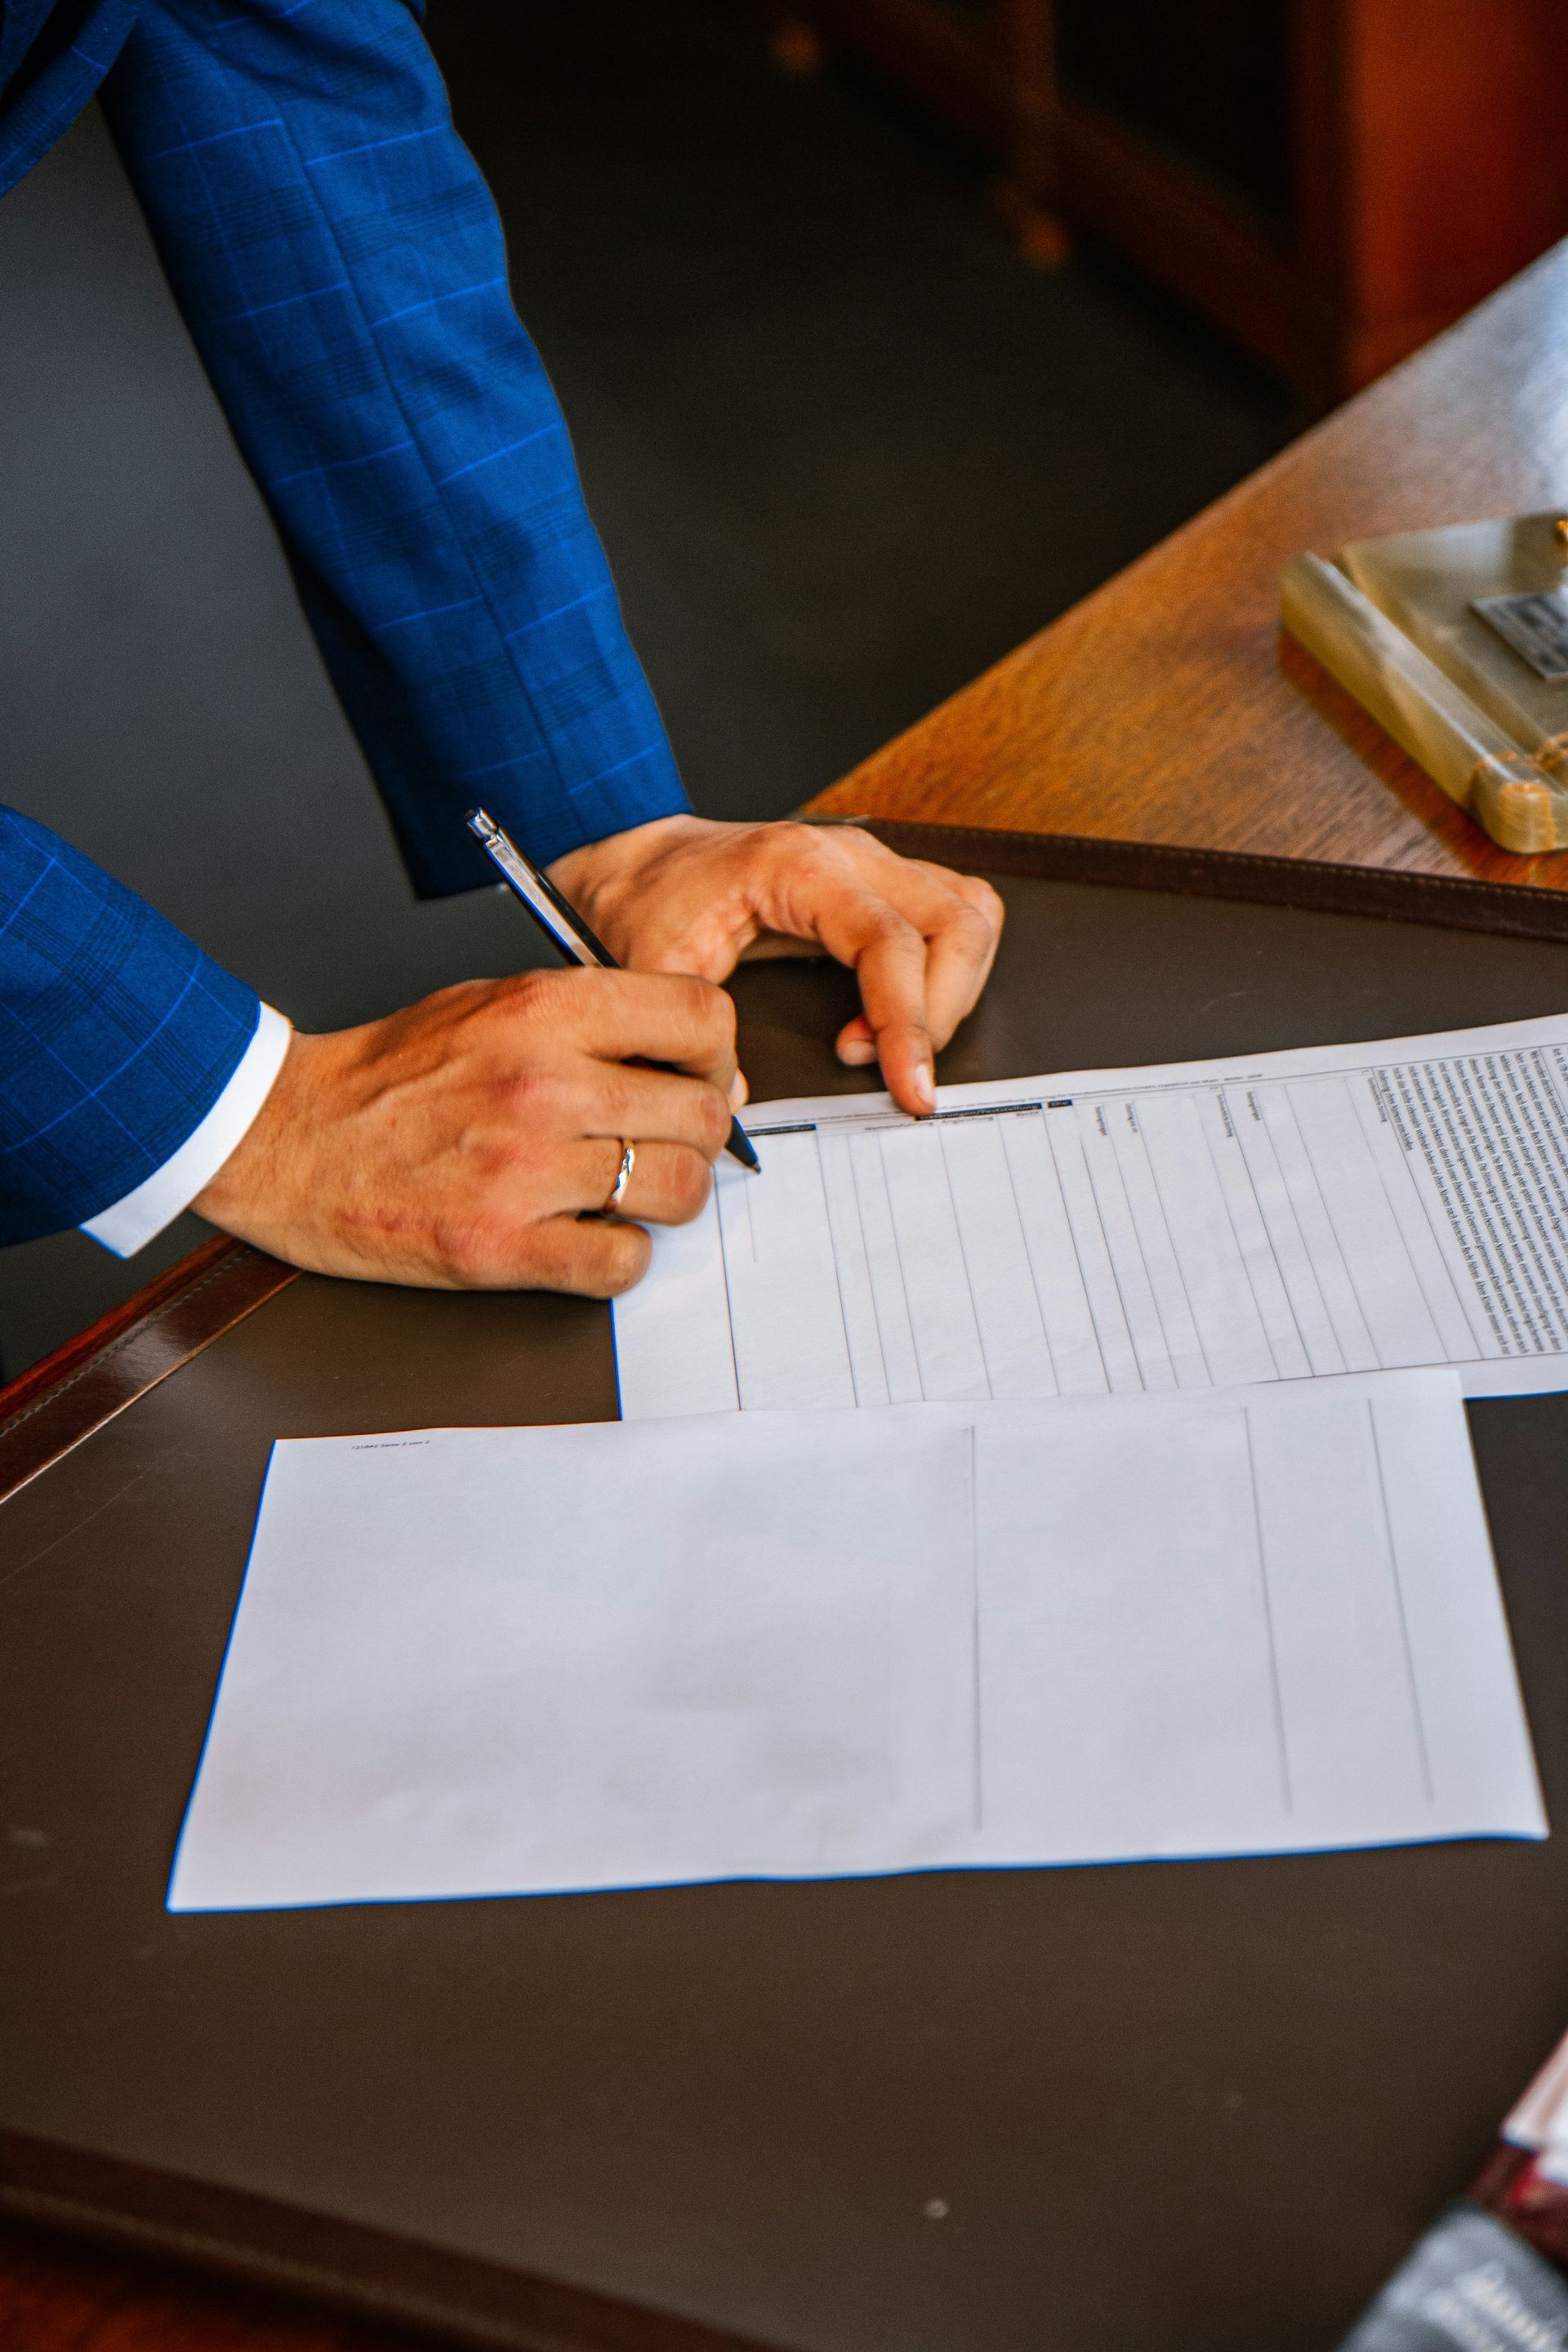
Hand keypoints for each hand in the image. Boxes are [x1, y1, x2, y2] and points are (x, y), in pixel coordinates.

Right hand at [194, 969, 738, 1293]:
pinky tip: (587, 1236)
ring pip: (679, 1191)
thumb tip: (693, 1062)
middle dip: (697, 1134)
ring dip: (667, 1198)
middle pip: (703, 1114)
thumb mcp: (490, 1004)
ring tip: (625, 1191)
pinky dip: (619, 1257)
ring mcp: (523, 1170)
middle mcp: (542, 1085)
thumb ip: (589, 1021)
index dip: (716, 1054)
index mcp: (542, 1010)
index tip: (696, 1076)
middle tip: (662, 1144)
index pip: (701, 1017)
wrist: (282, 1137)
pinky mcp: (499, 1246)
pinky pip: (622, 1263)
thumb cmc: (387, 1074)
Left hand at [548, 816, 1002, 1114]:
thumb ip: (689, 1033)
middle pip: (956, 923)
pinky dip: (946, 971)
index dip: (910, 1022)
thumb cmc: (647, 903)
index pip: (891, 941)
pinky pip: (954, 912)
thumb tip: (737, 1098)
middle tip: (894, 1073)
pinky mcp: (880, 881)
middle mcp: (850, 853)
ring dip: (952, 989)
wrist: (639, 864)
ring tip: (890, 1044)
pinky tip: (891, 1016)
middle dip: (940, 1013)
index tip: (911, 1088)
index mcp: (798, 866)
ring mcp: (872, 862)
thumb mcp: (652, 968)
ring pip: (970, 913)